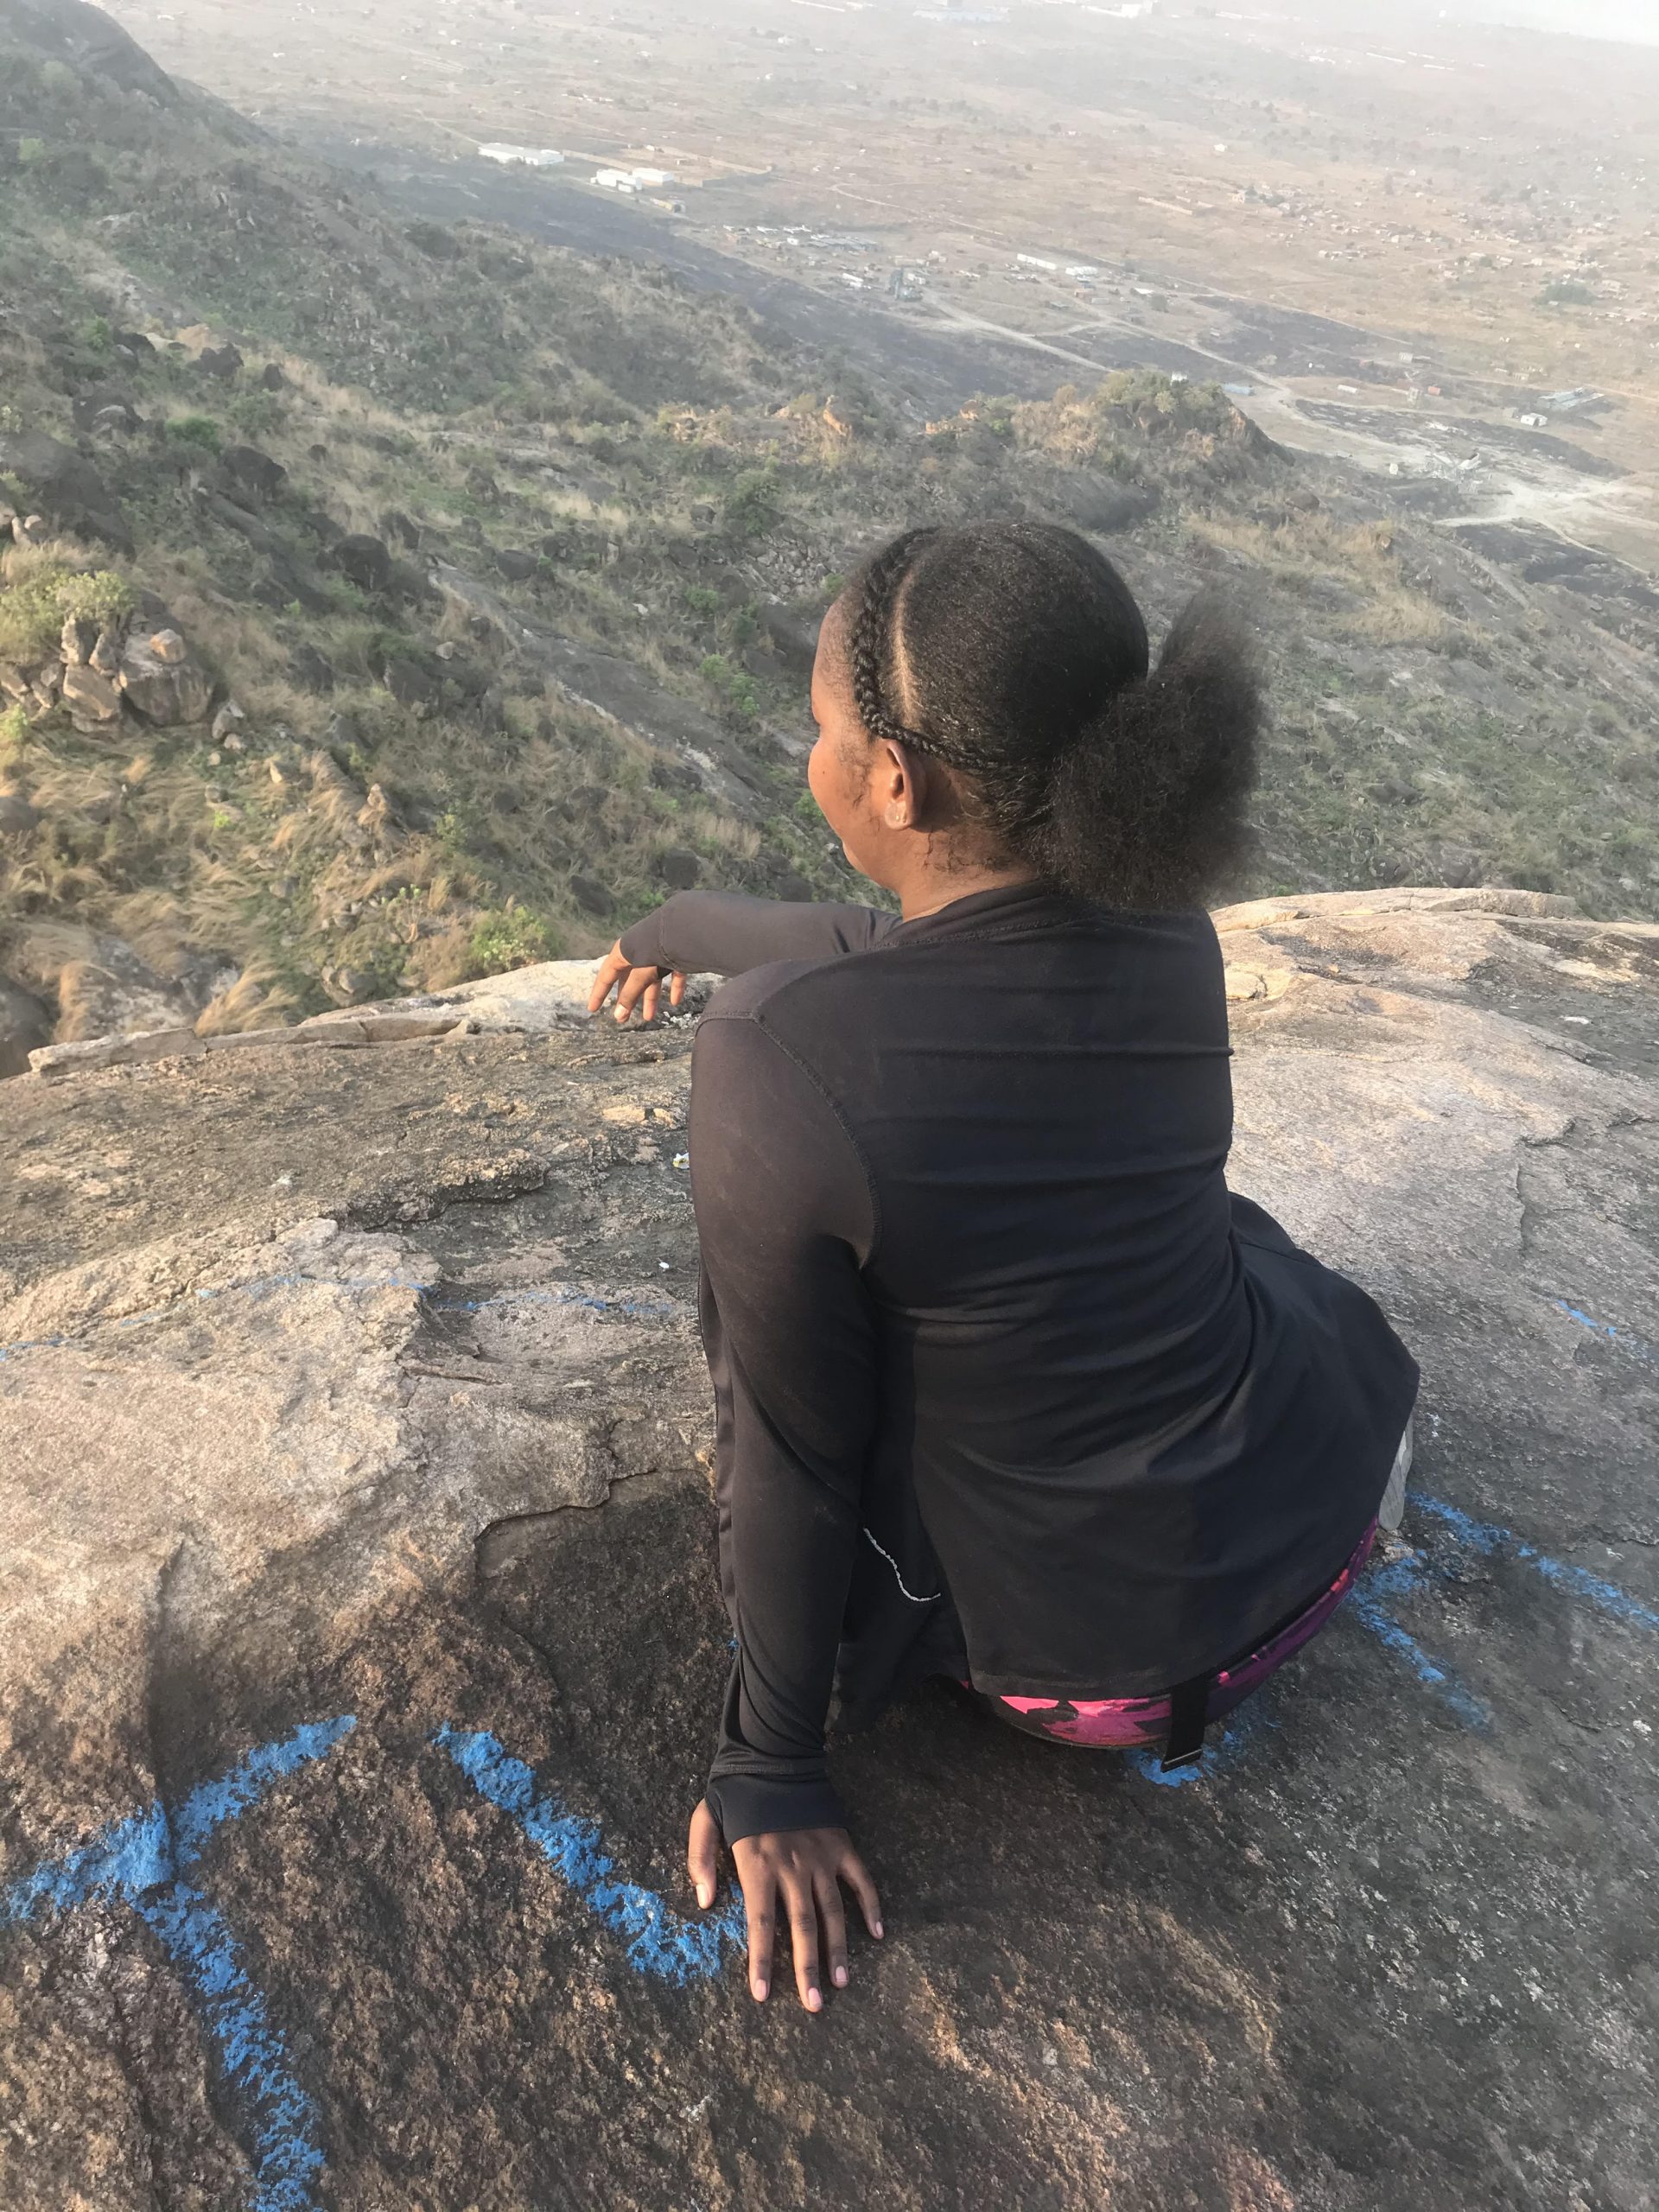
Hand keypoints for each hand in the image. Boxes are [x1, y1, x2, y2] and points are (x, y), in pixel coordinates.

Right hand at [587, 939, 687, 1024]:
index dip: (599, 993)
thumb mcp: (641, 974)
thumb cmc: (656, 948)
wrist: (683, 928)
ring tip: (649, 1017)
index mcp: (623, 953)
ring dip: (650, 998)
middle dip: (627, 1000)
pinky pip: (671, 974)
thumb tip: (618, 1016)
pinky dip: (673, 988)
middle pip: (629, 980)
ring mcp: (657, 953)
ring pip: (651, 980)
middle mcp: (638, 952)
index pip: (606, 976)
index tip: (592, 1009)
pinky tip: (675, 1001)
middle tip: (623, 1019)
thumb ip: (630, 994)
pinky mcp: (675, 955)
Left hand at [687, 1799, 882, 2011]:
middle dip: (807, 1968)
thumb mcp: (705, 1819)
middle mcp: (792, 1867)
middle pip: (802, 1926)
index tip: (763, 1996)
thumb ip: (700, 1860)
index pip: (759, 1923)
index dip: (761, 1961)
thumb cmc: (737, 1792)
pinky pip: (861, 1880)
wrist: (775, 1754)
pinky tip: (879, 1934)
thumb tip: (707, 1902)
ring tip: (842, 1982)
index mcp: (757, 1864)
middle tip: (814, 2005)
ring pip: (833, 1911)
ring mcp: (821, 1857)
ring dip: (838, 1949)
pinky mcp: (842, 1845)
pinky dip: (872, 1906)